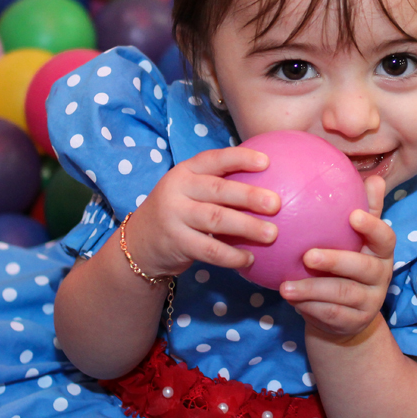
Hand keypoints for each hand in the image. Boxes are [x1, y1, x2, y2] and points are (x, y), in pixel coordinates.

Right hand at [125, 147, 279, 277]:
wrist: (140, 242)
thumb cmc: (180, 210)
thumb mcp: (191, 190)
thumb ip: (220, 183)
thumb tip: (271, 179)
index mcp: (186, 171)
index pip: (215, 159)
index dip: (240, 158)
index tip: (267, 162)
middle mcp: (178, 190)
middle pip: (218, 190)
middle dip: (249, 196)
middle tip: (276, 204)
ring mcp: (175, 216)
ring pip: (216, 220)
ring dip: (246, 227)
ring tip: (271, 234)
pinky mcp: (176, 242)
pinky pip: (209, 250)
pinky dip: (232, 255)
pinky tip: (250, 258)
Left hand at [280, 175, 395, 340]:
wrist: (345, 315)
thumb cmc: (344, 265)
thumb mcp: (353, 239)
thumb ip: (363, 210)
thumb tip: (374, 178)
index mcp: (380, 252)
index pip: (385, 237)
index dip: (372, 227)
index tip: (352, 216)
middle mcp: (380, 276)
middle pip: (363, 268)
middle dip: (336, 261)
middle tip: (307, 256)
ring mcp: (369, 302)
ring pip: (342, 294)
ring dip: (312, 289)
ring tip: (286, 286)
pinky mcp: (354, 322)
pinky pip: (331, 314)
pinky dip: (310, 307)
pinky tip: (289, 299)